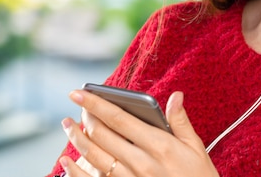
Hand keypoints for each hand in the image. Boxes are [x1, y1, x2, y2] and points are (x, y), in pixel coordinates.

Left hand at [59, 90, 218, 176]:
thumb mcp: (195, 149)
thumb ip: (180, 121)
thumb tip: (175, 95)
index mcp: (159, 146)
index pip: (118, 118)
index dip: (95, 102)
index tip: (79, 92)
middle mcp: (140, 163)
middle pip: (101, 134)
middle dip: (85, 116)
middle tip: (78, 104)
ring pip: (93, 156)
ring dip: (76, 138)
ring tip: (68, 125)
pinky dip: (75, 171)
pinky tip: (65, 160)